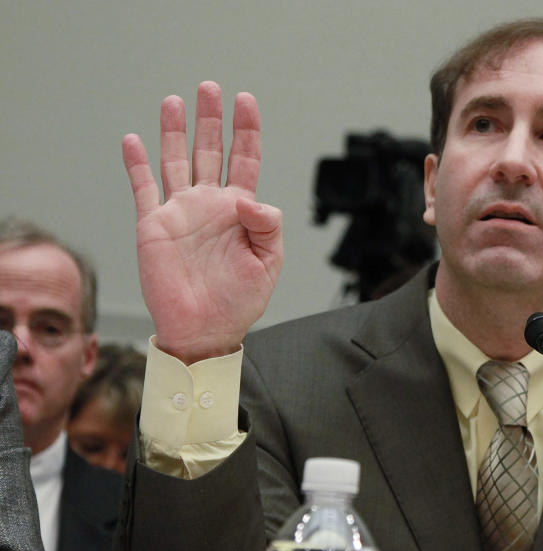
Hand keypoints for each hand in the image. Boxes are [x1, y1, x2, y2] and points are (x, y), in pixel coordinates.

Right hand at [122, 81, 282, 363]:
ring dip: (174, 131)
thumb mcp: (268, 263)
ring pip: (176, 161)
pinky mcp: (154, 226)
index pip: (245, 160)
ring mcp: (181, 212)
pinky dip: (137, 164)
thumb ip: (267, 227)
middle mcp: (209, 205)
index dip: (247, 130)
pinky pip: (143, 188)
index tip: (246, 102)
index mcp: (240, 211)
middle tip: (210, 89)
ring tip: (175, 101)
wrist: (204, 330)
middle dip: (211, 120)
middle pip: (210, 151)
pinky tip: (134, 139)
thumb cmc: (240, 301)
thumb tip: (252, 198)